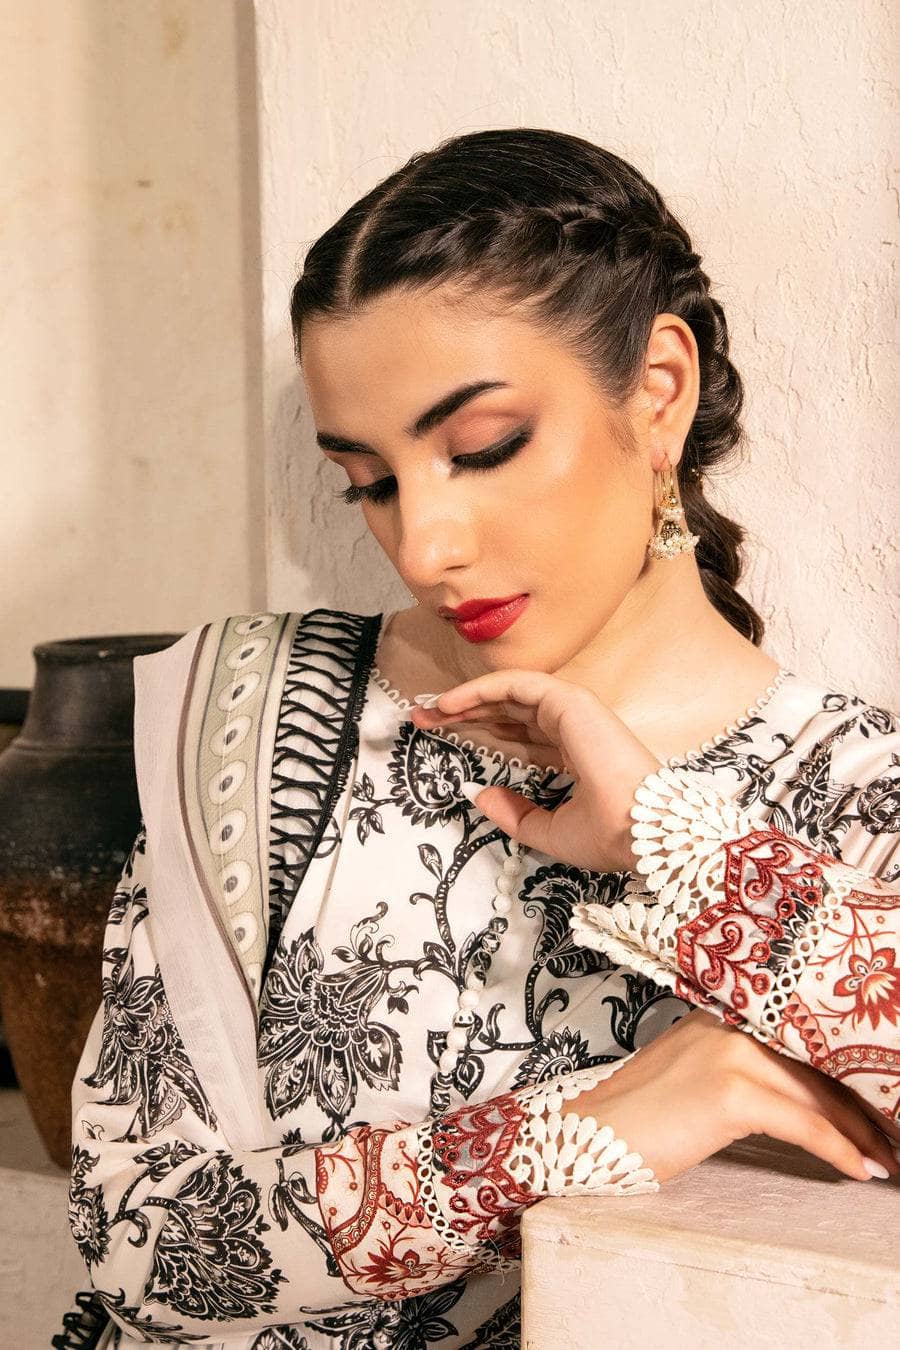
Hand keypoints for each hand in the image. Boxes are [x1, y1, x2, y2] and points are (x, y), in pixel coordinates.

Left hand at [410, 669, 660, 871]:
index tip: (443, 740)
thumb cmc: (608, 836)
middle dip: (465, 714)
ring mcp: (573, 712)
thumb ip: (514, 813)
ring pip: (508, 695)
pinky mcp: (570, 700)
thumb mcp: (547, 831)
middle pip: (508, 713)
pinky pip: (516, 684)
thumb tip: (478, 793)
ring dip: (467, 699)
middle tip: (424, 719)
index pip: (519, 737)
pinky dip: (481, 689)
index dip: (481, 735)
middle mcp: (573, 730)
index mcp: (574, 758)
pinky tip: (451, 704)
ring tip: (428, 711)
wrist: (639, 831)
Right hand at [574, 1009, 899, 1184]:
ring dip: (859, 1132)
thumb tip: (798, 1097)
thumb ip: (740, 1070)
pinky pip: (803, 1123)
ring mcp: (730, 1053)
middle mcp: (728, 1023)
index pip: (797, 1038)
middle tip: (891, 1132)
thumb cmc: (635, 1115)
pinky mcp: (730, 1091)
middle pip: (815, 1064)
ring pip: (817, 1094)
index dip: (841, 1070)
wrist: (585, 1132)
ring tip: (885, 1158)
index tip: (873, 1098)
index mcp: (720, 1014)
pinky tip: (857, 1168)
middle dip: (860, 1104)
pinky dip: (836, 1149)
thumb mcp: (692, 1077)